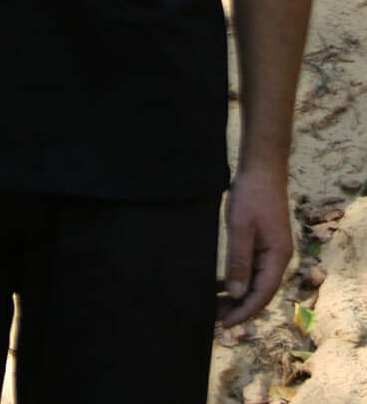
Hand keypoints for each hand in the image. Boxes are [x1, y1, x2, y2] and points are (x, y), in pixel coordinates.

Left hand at [216, 168, 293, 327]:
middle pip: (259, 291)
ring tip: (214, 304)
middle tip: (213, 316)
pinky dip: (237, 277)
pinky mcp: (263, 241)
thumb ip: (239, 261)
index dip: (243, 311)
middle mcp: (278, 257)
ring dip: (236, 294)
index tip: (224, 323)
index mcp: (278, 256)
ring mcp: (271, 249)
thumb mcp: (241, 228)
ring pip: (254, 280)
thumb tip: (237, 294)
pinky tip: (221, 284)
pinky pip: (251, 267)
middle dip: (238, 307)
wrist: (262, 167)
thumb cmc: (252, 194)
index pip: (262, 294)